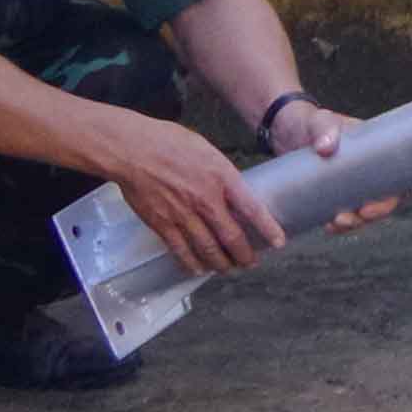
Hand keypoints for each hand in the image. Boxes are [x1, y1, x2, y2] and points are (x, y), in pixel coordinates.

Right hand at [109, 114, 286, 277]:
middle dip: (244, 255)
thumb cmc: (169, 142)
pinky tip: (199, 269)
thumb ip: (222, 174)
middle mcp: (205, 199)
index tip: (279, 242)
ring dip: (221, 263)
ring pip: (208, 249)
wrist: (132, 149)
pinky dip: (191, 263)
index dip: (268, 229)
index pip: (252, 208)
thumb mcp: (208, 151)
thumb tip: (233, 191)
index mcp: (221, 177)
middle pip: (231, 237)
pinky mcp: (162, 224)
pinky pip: (180, 251)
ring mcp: (183, 214)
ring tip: (229, 269)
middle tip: (251, 263)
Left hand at [269, 96, 400, 232]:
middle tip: (358, 214)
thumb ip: (324, 129)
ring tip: (335, 224)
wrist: (286, 133)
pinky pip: (347, 215)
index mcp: (377, 150)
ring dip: (357, 222)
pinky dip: (341, 225)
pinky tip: (328, 227)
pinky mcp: (336, 196)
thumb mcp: (319, 121)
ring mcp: (353, 185)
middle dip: (378, 211)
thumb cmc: (311, 122)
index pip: (406, 170)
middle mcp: (370, 171)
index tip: (396, 196)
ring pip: (368, 211)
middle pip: (389, 197)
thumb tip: (326, 147)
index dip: (409, 187)